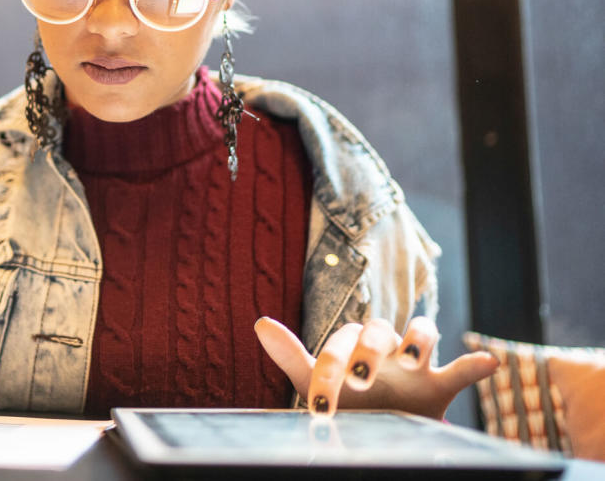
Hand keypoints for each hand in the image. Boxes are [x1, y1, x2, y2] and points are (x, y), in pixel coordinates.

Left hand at [255, 316, 498, 418]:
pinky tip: (489, 362)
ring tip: (410, 359)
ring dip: (417, 339)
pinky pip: (463, 370)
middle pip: (383, 327)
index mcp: (354, 342)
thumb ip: (291, 354)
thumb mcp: (314, 379)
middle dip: (371, 348)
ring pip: (423, 332)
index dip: (330, 366)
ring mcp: (415, 366)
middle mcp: (385, 347)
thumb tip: (260, 321)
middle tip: (360, 378)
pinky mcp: (440, 386)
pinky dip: (477, 363)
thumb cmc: (342, 397)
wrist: (373, 428)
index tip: (319, 404)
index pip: (344, 339)